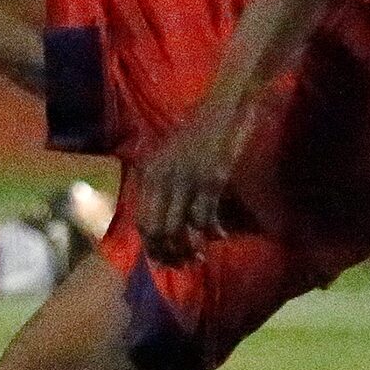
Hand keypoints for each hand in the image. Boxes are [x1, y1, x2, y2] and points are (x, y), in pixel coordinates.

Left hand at [137, 97, 244, 265]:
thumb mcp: (169, 151)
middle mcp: (164, 177)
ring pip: (183, 228)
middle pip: (160, 229)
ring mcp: (188, 179)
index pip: (143, 220)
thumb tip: (160, 214)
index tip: (161, 259)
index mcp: (151, 171)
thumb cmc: (199, 127)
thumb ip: (160, 179)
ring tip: (200, 256)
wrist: (226, 104)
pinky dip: (214, 231)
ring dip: (191, 247)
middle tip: (181, 265)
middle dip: (169, 253)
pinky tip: (221, 236)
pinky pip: (208, 216)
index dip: (151, 245)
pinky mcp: (213, 179)